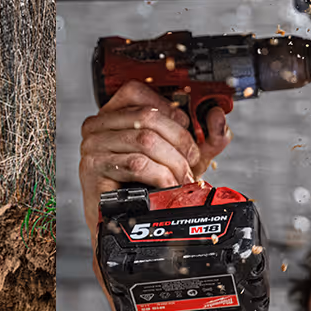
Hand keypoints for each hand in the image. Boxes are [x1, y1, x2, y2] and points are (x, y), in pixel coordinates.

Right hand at [78, 81, 232, 242]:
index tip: (189, 134)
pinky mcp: (93, 167)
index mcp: (114, 112)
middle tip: (191, 163)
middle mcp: (98, 124)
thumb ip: (203, 136)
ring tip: (181, 179)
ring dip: (172, 162)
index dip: (171, 111)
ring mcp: (93, 144)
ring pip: (145, 140)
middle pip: (147, 117)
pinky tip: (166, 185)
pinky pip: (136, 163)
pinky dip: (159, 175)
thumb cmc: (146, 185)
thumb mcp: (181, 155)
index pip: (138, 91)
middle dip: (179, 141)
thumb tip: (217, 116)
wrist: (124, 219)